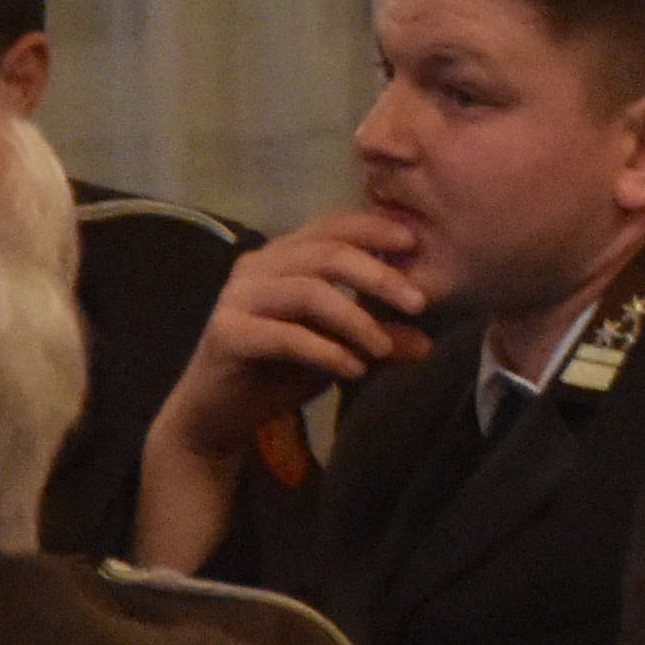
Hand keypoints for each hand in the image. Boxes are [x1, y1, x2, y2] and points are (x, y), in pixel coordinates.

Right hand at [131, 207, 430, 570]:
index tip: (416, 245)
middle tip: (419, 304)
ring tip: (384, 349)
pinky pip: (285, 334)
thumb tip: (427, 343)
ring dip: (356, 319)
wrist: (217, 418)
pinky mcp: (226, 333)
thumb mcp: (339, 352)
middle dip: (379, 276)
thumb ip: (378, 340)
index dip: (374, 229)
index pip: (333, 225)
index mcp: (283, 256)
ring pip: (309, 290)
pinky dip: (326, 350)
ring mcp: (237, 297)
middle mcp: (257, 266)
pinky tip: (354, 370)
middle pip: (326, 253)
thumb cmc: (279, 374)